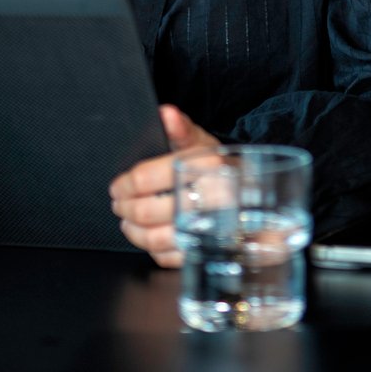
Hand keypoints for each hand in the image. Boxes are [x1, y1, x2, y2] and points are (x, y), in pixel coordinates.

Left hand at [108, 105, 221, 266]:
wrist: (253, 194)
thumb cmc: (223, 167)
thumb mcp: (205, 142)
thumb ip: (182, 129)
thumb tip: (166, 114)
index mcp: (207, 165)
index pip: (147, 178)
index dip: (124, 185)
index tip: (117, 187)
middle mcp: (212, 197)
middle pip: (148, 211)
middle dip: (126, 209)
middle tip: (119, 205)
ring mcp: (213, 227)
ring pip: (158, 238)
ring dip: (135, 232)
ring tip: (129, 222)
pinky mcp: (212, 249)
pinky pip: (173, 257)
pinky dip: (155, 250)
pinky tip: (151, 238)